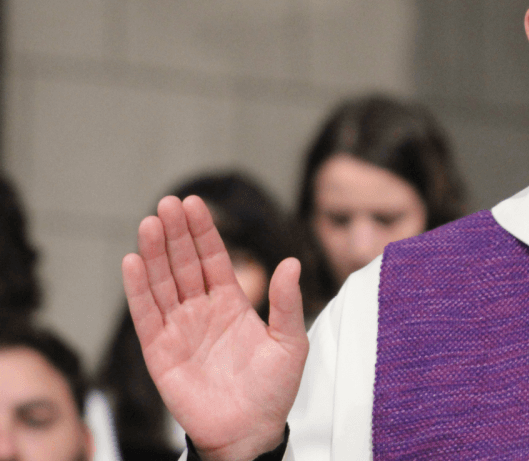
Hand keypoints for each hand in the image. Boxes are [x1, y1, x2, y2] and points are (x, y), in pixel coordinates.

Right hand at [121, 196, 308, 460]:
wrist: (251, 431)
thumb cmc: (273, 390)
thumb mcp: (291, 342)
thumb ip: (287, 303)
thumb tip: (290, 263)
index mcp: (232, 304)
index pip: (214, 259)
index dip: (204, 232)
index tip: (194, 203)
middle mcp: (202, 311)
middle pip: (184, 264)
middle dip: (176, 234)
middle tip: (168, 202)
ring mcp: (179, 330)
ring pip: (162, 283)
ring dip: (154, 253)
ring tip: (149, 223)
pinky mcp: (160, 352)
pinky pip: (146, 316)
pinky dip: (137, 290)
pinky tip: (133, 262)